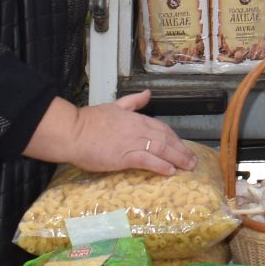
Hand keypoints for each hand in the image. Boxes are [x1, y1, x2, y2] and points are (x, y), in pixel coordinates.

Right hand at [25, 92, 197, 175]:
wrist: (72, 131)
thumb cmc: (89, 121)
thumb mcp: (114, 106)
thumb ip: (133, 101)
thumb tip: (148, 94)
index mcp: (136, 118)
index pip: (162, 128)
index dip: (175, 139)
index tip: (183, 147)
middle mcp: (138, 129)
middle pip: (166, 139)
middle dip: (182, 150)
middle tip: (192, 161)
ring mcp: (132, 142)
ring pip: (162, 149)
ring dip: (178, 158)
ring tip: (188, 167)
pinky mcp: (125, 156)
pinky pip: (148, 161)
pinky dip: (161, 165)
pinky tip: (170, 171)